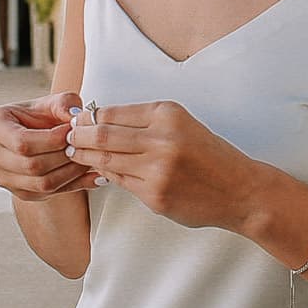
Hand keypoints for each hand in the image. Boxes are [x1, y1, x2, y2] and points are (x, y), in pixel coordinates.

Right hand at [0, 92, 101, 201]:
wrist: (37, 133)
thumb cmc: (41, 115)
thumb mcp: (51, 102)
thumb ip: (64, 103)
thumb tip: (75, 116)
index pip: (22, 141)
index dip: (51, 140)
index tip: (72, 132)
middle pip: (32, 165)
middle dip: (64, 156)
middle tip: (85, 146)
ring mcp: (3, 177)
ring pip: (42, 184)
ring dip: (71, 172)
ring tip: (88, 157)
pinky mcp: (19, 193)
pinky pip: (48, 194)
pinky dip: (73, 184)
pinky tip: (88, 173)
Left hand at [66, 100, 275, 230]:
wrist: (240, 190)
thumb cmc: (208, 155)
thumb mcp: (181, 125)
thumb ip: (145, 122)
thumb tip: (99, 120)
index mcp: (167, 114)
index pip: (112, 113)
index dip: (88, 118)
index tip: (76, 121)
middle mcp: (162, 139)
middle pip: (101, 135)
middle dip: (77, 137)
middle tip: (67, 139)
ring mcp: (158, 169)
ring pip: (105, 160)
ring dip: (84, 157)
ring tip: (74, 155)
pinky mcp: (155, 195)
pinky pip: (120, 182)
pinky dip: (106, 175)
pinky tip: (99, 171)